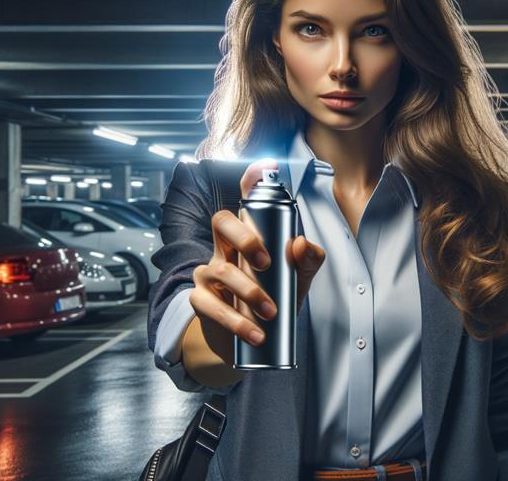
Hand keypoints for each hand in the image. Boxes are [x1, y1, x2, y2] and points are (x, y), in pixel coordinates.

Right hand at [190, 158, 324, 347]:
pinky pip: (211, 305)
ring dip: (248, 291)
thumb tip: (300, 243)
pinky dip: (235, 321)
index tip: (267, 166)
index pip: (245, 202)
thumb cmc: (271, 300)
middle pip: (221, 222)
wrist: (246, 340)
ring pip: (219, 269)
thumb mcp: (297, 280)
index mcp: (248, 237)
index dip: (252, 180)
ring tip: (271, 311)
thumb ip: (307, 261)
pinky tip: (254, 333)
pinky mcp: (200, 300)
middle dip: (244, 237)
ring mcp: (208, 272)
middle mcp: (224, 248)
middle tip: (266, 262)